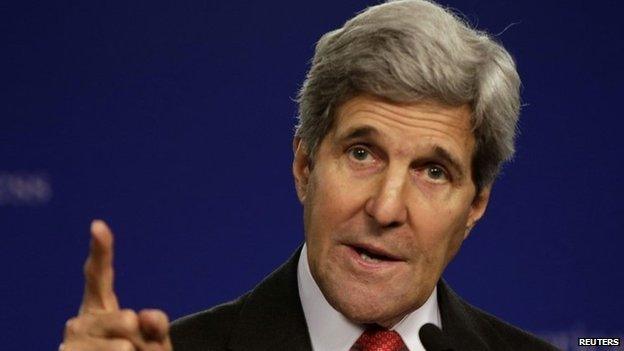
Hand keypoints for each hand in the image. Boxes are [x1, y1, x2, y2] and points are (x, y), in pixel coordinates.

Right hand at [60, 220, 172, 350]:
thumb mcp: (154, 340)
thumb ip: (155, 324)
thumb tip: (144, 316)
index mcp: (100, 307)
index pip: (100, 275)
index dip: (101, 249)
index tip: (98, 225)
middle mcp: (81, 319)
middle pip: (127, 320)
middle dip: (142, 340)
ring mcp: (71, 340)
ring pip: (124, 347)